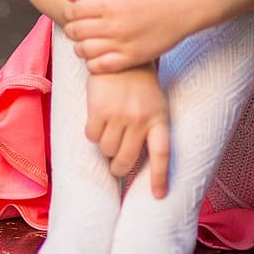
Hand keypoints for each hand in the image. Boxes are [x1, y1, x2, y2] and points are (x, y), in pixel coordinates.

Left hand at [63, 0, 185, 72]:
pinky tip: (98, 54)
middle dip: (72, 29)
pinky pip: (100, 67)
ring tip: (87, 41)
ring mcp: (122, 43)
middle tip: (79, 27)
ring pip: (83, 51)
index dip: (69, 12)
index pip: (72, 12)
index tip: (74, 13)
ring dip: (80, 46)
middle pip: (75, 32)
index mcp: (108, 2)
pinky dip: (92, 63)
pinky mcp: (131, 59)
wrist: (183, 6)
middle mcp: (113, 24)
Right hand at [85, 65, 169, 197]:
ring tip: (109, 129)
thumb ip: (151, 129)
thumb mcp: (156, 104)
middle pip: (126, 160)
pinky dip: (93, 132)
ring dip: (105, 145)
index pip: (162, 155)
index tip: (158, 196)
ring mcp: (119, 115)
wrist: (120, 57)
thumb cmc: (140, 86)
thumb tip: (140, 161)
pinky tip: (98, 118)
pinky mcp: (99, 109)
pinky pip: (92, 136)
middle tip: (116, 166)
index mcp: (159, 118)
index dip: (160, 177)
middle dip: (119, 168)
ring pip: (107, 150)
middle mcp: (140, 119)